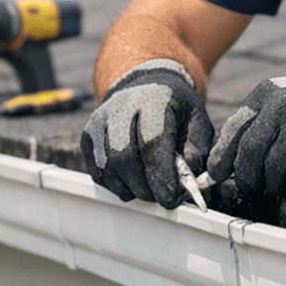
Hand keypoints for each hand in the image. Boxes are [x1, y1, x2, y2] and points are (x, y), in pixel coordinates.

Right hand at [80, 58, 212, 207]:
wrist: (145, 86)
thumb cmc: (176, 110)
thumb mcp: (197, 122)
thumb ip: (196, 152)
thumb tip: (185, 187)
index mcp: (155, 100)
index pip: (152, 141)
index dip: (160, 175)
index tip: (169, 199)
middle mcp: (121, 107)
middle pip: (124, 157)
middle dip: (143, 187)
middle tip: (159, 198)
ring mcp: (100, 120)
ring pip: (107, 167)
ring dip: (128, 188)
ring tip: (147, 190)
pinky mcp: (88, 134)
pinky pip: (97, 170)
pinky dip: (114, 184)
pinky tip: (131, 181)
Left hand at [207, 59, 285, 196]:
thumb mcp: (284, 106)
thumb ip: (256, 127)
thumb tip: (221, 165)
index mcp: (268, 94)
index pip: (233, 130)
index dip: (221, 158)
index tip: (217, 175)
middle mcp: (283, 106)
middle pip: (248, 155)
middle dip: (246, 179)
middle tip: (253, 188)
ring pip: (272, 172)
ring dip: (275, 186)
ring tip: (284, 183)